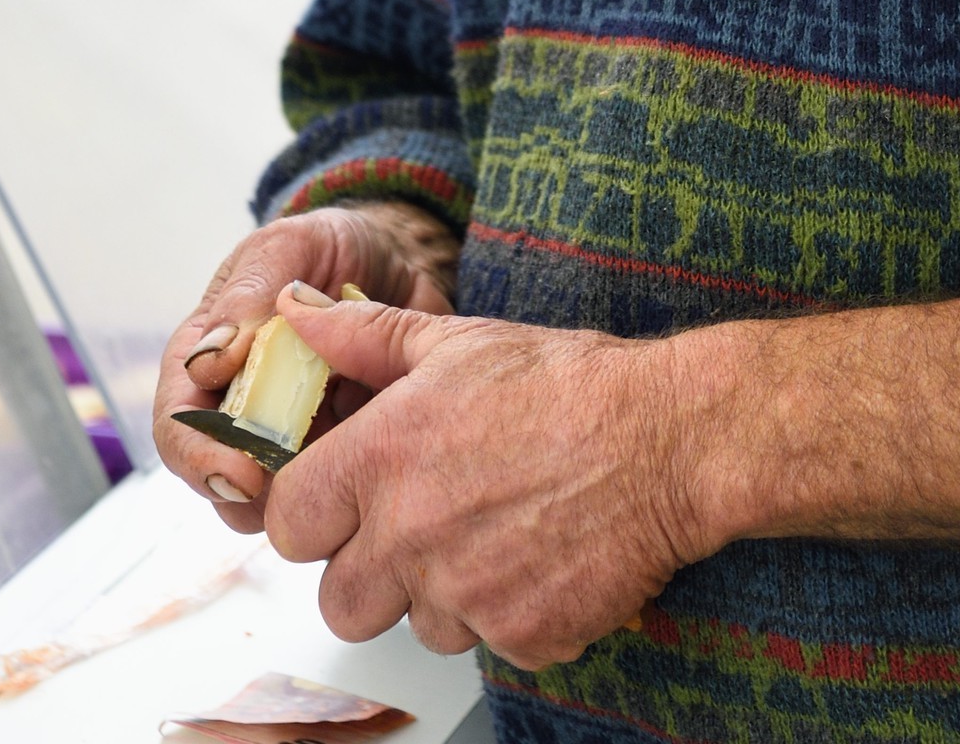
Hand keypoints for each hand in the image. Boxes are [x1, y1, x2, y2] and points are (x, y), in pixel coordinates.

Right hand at [154, 203, 458, 529]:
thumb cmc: (327, 246)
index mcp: (208, 358)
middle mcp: (240, 406)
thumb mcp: (289, 247)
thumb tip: (208, 359)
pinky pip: (336, 488)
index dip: (196, 455)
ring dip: (299, 499)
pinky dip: (352, 484)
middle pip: (217, 475)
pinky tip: (380, 460)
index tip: (236, 471)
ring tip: (340, 479)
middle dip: (246, 493)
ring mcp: (290, 434)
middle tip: (290, 496)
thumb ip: (250, 292)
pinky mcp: (340, 449)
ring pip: (274, 499)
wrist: (396, 257)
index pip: (178, 422)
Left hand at [265, 288, 700, 668]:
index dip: (316, 512)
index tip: (347, 501)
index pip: (289, 522)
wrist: (670, 438)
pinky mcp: (520, 638)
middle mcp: (410, 534)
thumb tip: (297, 316)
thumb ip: (366, 337)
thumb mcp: (461, 341)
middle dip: (372, 572)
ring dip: (444, 593)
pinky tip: (541, 554)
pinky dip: (510, 610)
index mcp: (382, 457)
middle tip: (424, 527)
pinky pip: (488, 642)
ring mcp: (464, 594)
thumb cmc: (570, 384)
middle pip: (339, 601)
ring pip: (416, 626)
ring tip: (497, 530)